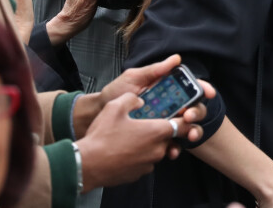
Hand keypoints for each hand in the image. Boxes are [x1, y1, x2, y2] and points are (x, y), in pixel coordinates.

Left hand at [73, 54, 215, 139]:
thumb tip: (176, 59)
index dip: (202, 89)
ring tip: (187, 135)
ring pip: (187, 128)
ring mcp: (163, 122)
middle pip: (193, 108)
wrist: (97, 115)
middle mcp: (168, 104)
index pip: (190, 87)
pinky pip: (171, 144)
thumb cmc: (115, 92)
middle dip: (197, 112)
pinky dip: (175, 148)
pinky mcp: (156, 138)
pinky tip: (172, 150)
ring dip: (191, 131)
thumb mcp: (133, 77)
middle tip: (188, 116)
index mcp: (166, 88)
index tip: (207, 93)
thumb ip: (155, 70)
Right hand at [76, 92, 191, 189]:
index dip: (185, 119)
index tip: (183, 114)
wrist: (87, 164)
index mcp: (156, 131)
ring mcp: (148, 164)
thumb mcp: (116, 106)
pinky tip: (125, 147)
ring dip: (149, 142)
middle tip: (149, 121)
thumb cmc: (102, 136)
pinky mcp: (138, 174)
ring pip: (156, 149)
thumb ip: (132, 99)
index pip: (183, 126)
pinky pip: (145, 160)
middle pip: (168, 137)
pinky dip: (140, 153)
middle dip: (162, 129)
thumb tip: (139, 100)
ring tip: (132, 134)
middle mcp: (156, 150)